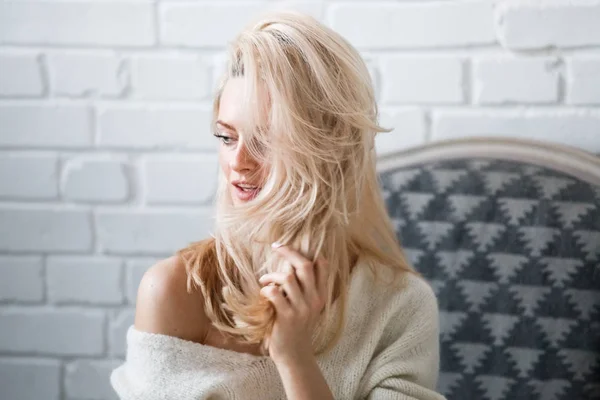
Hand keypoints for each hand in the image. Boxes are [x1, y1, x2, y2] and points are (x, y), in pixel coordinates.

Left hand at [258, 243, 327, 364]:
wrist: (295, 355)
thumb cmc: (297, 328)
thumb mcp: (308, 307)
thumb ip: (304, 289)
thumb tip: (289, 264)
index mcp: (321, 295)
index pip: (322, 266)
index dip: (307, 252)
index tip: (289, 246)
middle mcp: (314, 300)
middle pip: (304, 266)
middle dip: (288, 252)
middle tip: (276, 246)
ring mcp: (301, 308)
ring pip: (288, 277)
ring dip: (272, 275)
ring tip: (264, 280)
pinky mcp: (287, 317)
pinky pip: (275, 293)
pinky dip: (266, 290)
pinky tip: (264, 294)